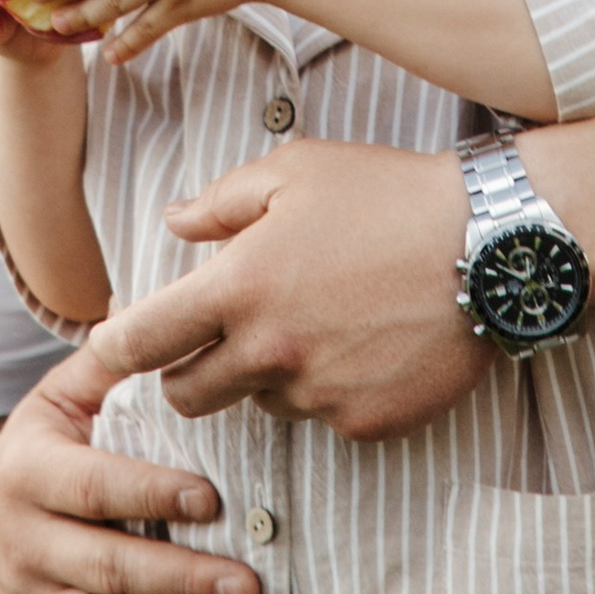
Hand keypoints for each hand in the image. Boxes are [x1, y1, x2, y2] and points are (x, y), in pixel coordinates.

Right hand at [0, 342, 260, 593]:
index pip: (92, 486)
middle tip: (253, 582)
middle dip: (183, 579)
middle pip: (107, 568)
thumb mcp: (59, 395)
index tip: (214, 499)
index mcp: (29, 471)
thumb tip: (165, 313)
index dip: (150, 493)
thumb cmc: (43, 446)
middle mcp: (27, 543)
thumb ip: (110, 361)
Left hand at [93, 138, 482, 436]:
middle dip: (187, 375)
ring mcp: (320, 394)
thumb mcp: (296, 171)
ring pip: (264, 403)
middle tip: (210, 346)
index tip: (103, 356)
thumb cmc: (390, 194)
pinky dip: (332, 390)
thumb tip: (173, 222)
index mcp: (239, 287)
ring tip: (322, 322)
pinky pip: (326, 417)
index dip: (109, 353)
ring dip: (271, 375)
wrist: (491, 246)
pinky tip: (366, 344)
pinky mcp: (366, 422)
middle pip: (188, 395)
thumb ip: (221, 203)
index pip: (141, 341)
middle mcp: (270, 352)